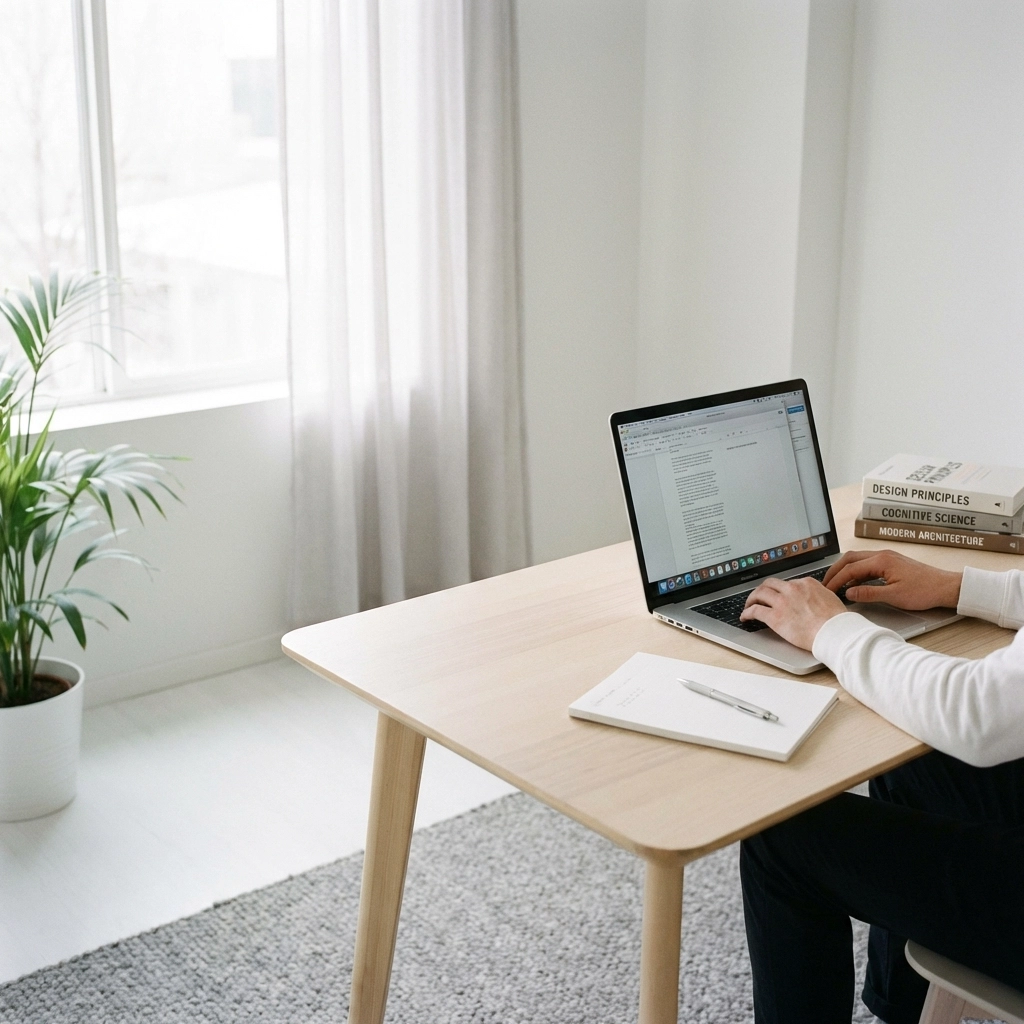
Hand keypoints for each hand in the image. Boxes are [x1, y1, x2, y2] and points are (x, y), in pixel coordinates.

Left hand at [739, 577, 846, 649]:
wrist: (835, 632)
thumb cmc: (837, 621)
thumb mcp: (829, 598)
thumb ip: (817, 594)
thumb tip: (813, 597)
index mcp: (806, 583)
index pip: (787, 583)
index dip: (780, 590)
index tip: (777, 595)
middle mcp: (792, 589)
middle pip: (770, 584)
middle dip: (762, 590)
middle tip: (759, 596)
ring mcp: (782, 602)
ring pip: (759, 593)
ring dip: (751, 599)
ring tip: (749, 605)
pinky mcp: (775, 617)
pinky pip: (755, 611)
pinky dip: (747, 613)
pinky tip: (745, 617)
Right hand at [823, 549, 961, 610]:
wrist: (945, 587)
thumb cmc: (925, 590)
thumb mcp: (894, 596)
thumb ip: (868, 594)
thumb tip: (849, 593)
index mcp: (881, 561)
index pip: (850, 568)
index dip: (836, 580)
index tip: (827, 590)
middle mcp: (882, 555)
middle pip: (850, 558)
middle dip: (835, 571)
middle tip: (826, 584)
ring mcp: (886, 557)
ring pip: (857, 560)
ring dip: (845, 571)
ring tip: (836, 584)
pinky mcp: (890, 563)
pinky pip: (867, 564)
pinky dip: (856, 573)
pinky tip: (854, 584)